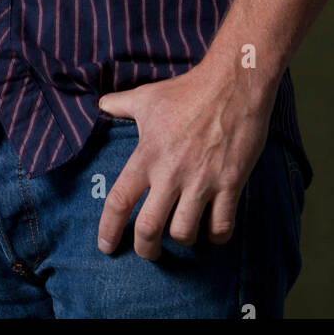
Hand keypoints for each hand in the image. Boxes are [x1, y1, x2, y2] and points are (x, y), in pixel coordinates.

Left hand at [96, 60, 272, 261]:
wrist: (233, 83)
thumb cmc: (187, 90)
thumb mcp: (148, 96)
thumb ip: (120, 104)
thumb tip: (100, 105)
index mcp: (147, 155)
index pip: (119, 201)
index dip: (108, 229)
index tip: (105, 245)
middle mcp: (171, 172)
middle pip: (149, 229)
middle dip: (146, 249)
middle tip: (148, 251)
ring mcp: (202, 180)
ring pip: (184, 233)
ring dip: (182, 239)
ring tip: (183, 231)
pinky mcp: (230, 183)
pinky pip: (221, 226)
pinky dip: (215, 235)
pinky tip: (212, 228)